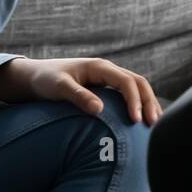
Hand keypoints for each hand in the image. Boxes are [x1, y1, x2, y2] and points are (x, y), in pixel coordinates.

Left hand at [0, 57, 162, 124]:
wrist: (37, 76)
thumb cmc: (46, 80)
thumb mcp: (59, 87)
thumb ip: (78, 96)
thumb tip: (99, 110)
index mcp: (100, 67)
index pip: (126, 81)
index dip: (134, 100)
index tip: (135, 120)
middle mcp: (108, 71)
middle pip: (138, 82)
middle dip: (148, 102)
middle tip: (153, 124)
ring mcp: (109, 78)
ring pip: (137, 87)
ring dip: (148, 103)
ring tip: (154, 124)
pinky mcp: (106, 88)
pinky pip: (128, 94)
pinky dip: (139, 105)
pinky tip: (142, 120)